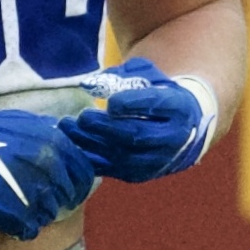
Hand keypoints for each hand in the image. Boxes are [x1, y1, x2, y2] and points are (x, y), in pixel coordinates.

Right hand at [0, 110, 94, 240]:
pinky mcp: (17, 216)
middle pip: (68, 195)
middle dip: (57, 196)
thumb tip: (62, 136)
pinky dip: (22, 225)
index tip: (69, 185)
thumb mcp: (18, 119)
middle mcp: (50, 169)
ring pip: (50, 213)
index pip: (83, 170)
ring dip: (38, 210)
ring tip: (19, 202)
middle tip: (39, 194)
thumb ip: (45, 129)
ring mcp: (35, 193)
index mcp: (53, 143)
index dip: (78, 180)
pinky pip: (30, 229)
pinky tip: (9, 214)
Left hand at [57, 57, 217, 182]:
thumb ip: (121, 75)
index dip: (132, 104)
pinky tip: (71, 144)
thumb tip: (88, 84)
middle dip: (106, 127)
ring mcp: (156, 161)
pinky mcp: (139, 174)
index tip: (111, 101)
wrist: (182, 128)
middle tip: (82, 117)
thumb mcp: (148, 75)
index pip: (155, 105)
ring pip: (122, 155)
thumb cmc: (158, 93)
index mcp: (178, 107)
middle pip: (136, 134)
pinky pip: (113, 169)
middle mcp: (171, 138)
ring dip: (91, 142)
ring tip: (67, 127)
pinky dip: (90, 158)